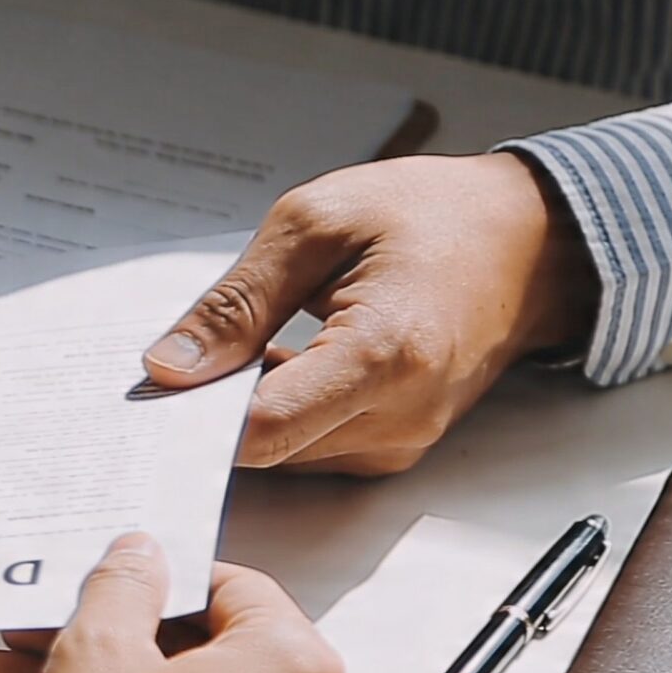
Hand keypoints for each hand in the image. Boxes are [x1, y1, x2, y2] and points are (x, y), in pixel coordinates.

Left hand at [142, 151, 600, 474]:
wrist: (529, 240)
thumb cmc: (431, 215)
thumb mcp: (315, 224)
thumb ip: (236, 303)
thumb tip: (166, 368)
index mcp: (383, 353)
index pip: (262, 428)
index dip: (190, 419)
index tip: (142, 394)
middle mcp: (399, 416)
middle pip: (266, 452)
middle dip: (204, 417)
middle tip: (162, 367)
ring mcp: (402, 440)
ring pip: (284, 457)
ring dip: (239, 418)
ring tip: (218, 354)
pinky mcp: (397, 445)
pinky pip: (312, 449)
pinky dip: (276, 417)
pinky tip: (258, 370)